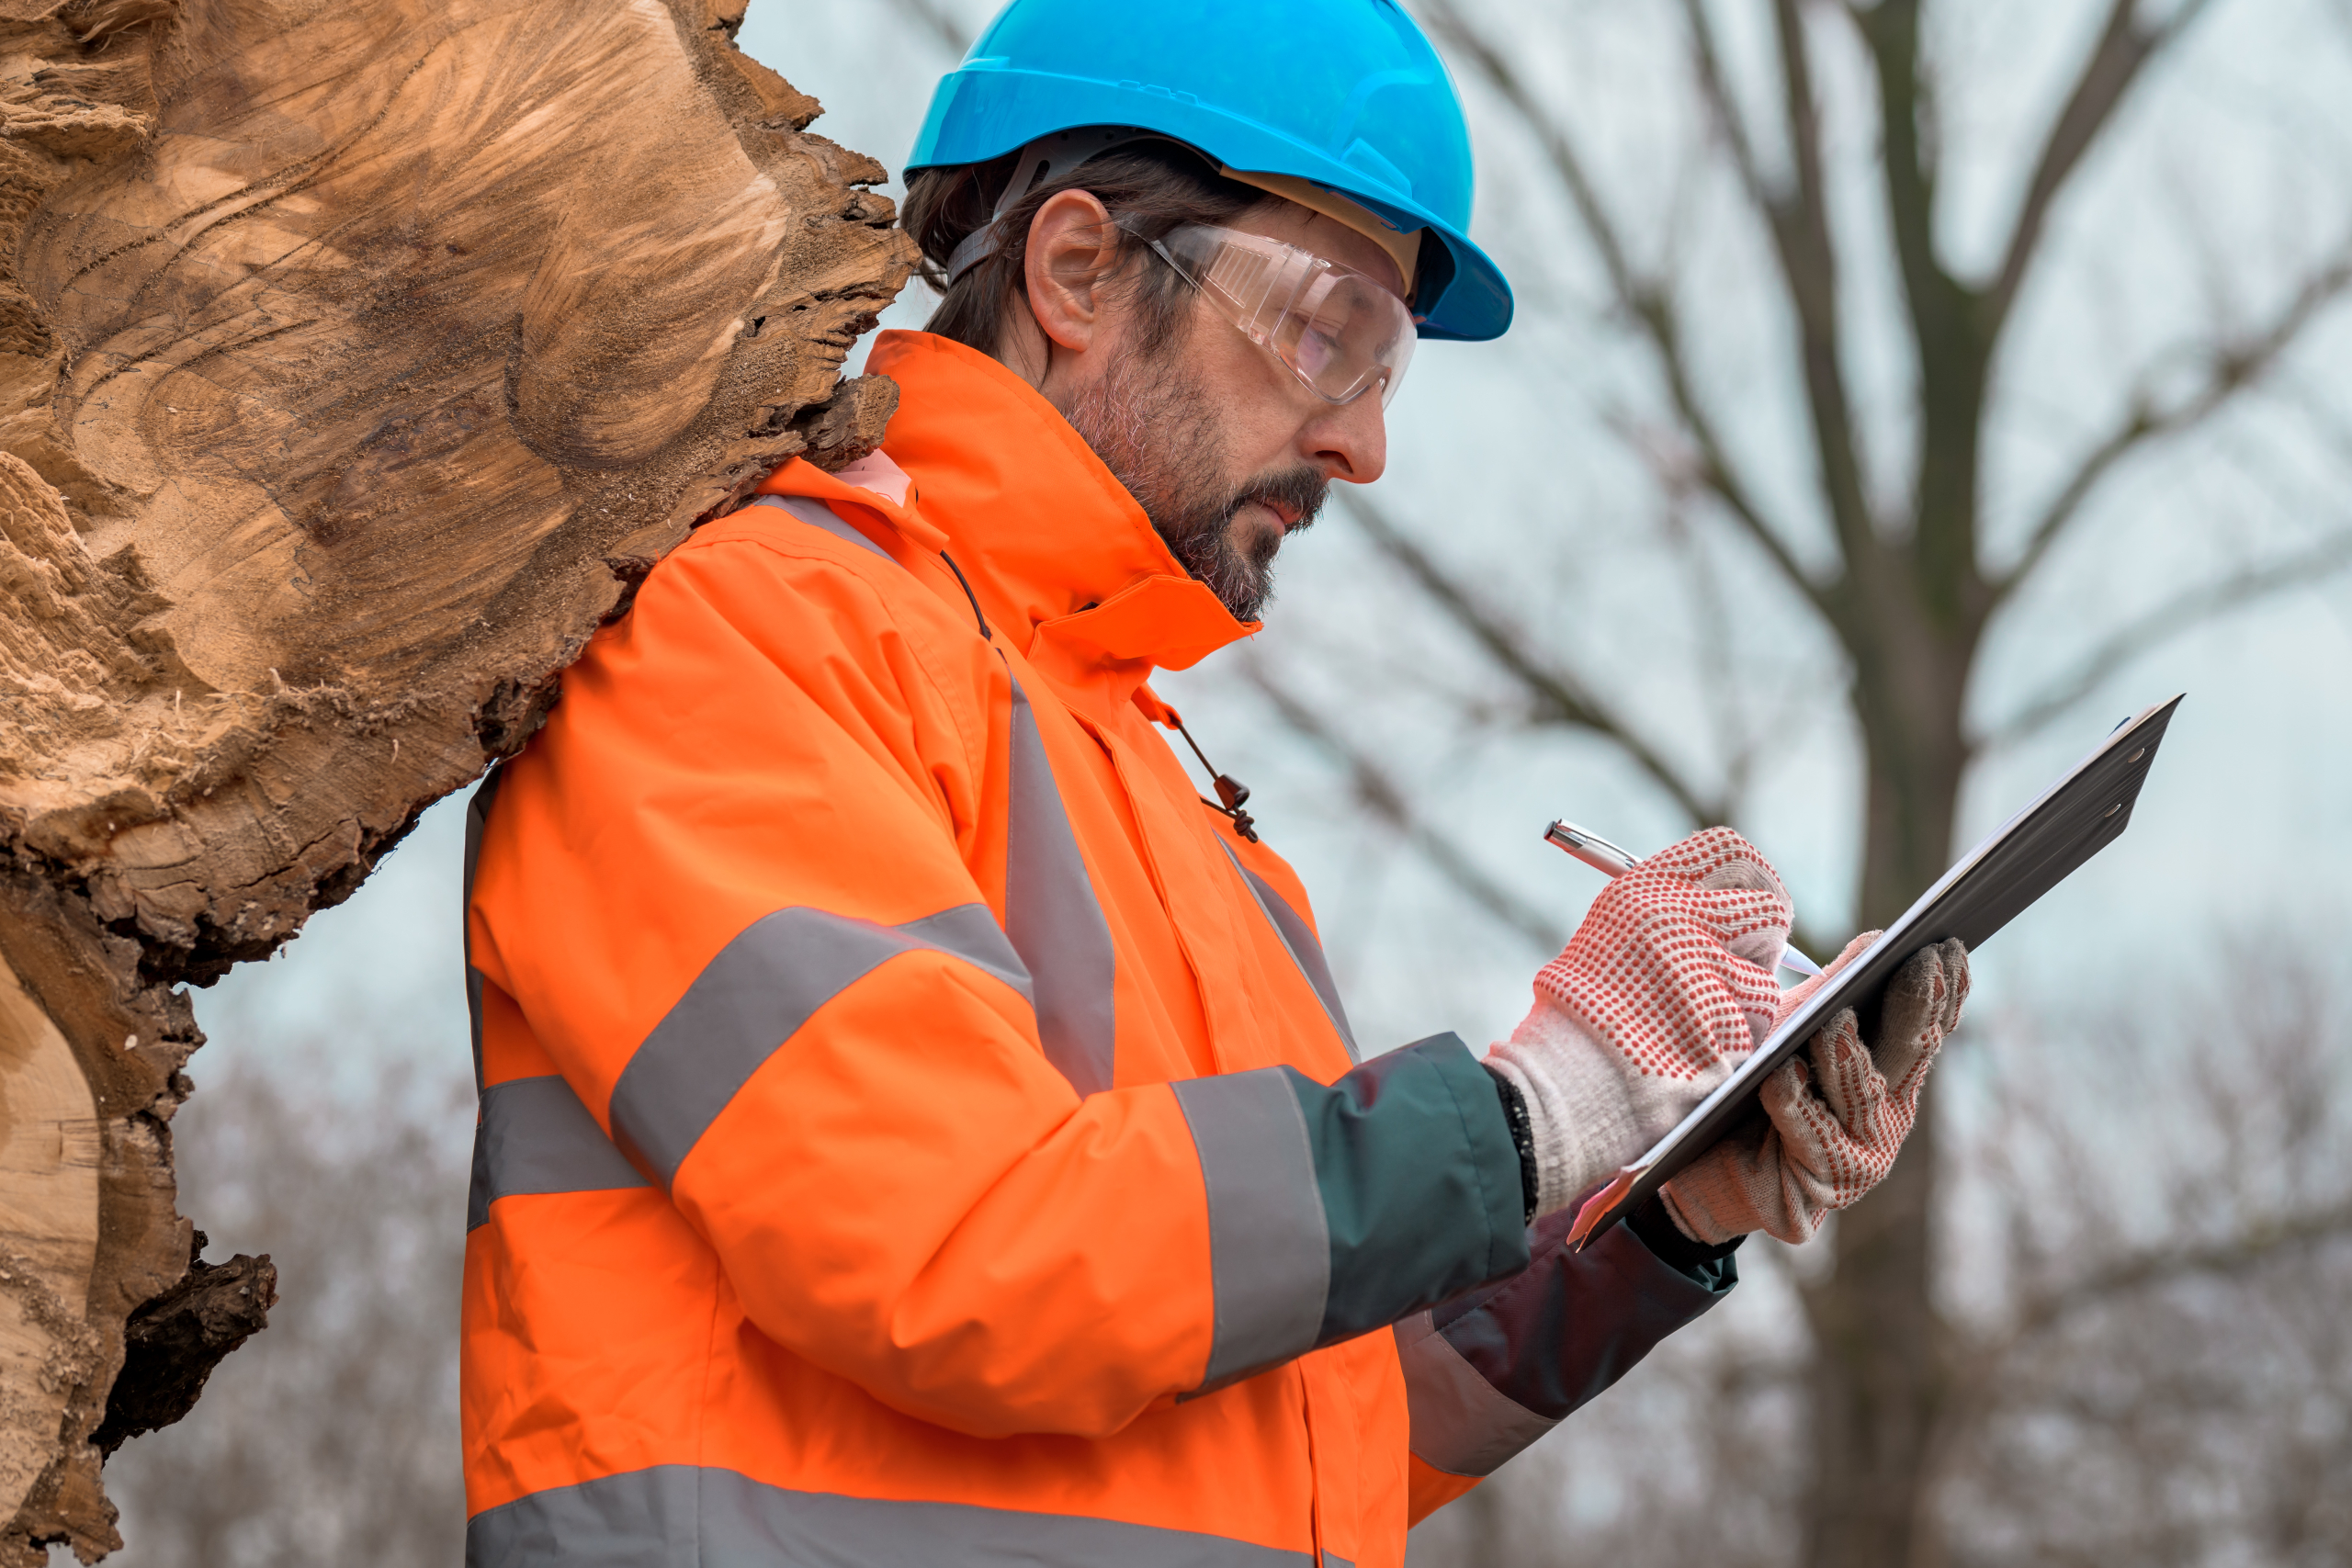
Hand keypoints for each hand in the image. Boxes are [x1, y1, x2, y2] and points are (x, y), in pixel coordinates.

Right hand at [1485, 827, 1792, 1216]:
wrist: (1563, 1082)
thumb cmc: (1582, 1012)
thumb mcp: (1612, 932)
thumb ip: (1670, 910)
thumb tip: (1733, 901)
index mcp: (1645, 891)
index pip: (1729, 852)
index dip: (1752, 875)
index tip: (1752, 895)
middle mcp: (1679, 922)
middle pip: (1769, 906)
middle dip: (1768, 935)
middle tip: (1751, 956)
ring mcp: (1707, 975)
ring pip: (1767, 975)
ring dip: (1745, 996)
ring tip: (1698, 1018)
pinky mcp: (1729, 1027)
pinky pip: (1758, 1025)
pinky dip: (1739, 1038)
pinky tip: (1697, 1049)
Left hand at [1660, 935, 1969, 1244]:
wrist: (1707, 1163)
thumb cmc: (1752, 1084)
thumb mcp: (1793, 1026)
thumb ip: (1835, 988)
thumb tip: (1878, 940)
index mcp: (1891, 1075)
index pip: (1927, 1026)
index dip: (1944, 989)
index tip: (1948, 944)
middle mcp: (1887, 1115)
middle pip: (1908, 1052)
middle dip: (1916, 1006)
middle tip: (1920, 962)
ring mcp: (1862, 1153)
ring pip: (1860, 1094)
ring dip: (1845, 1055)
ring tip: (1835, 1019)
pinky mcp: (1824, 1182)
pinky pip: (1807, 1132)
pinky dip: (1793, 1100)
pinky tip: (1782, 1073)